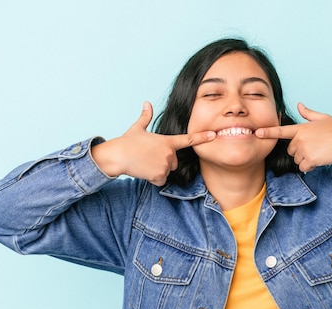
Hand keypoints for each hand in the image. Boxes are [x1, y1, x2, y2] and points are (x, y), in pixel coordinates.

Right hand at [92, 102, 215, 185]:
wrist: (118, 156)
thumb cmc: (127, 142)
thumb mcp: (137, 128)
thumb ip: (145, 117)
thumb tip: (147, 104)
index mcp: (167, 141)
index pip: (188, 139)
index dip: (202, 137)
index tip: (213, 135)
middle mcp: (168, 154)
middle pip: (174, 162)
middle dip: (165, 161)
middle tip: (149, 157)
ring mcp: (164, 165)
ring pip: (167, 171)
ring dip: (158, 170)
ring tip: (145, 163)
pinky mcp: (159, 176)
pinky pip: (161, 180)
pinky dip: (154, 179)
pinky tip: (145, 172)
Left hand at [255, 103, 331, 171]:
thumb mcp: (322, 118)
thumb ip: (308, 113)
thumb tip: (299, 105)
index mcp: (302, 128)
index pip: (281, 131)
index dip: (268, 132)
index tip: (257, 133)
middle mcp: (301, 138)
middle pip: (291, 151)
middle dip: (300, 152)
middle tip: (315, 147)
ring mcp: (305, 149)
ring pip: (298, 160)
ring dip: (306, 160)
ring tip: (320, 152)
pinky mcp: (310, 159)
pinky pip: (303, 167)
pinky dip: (311, 167)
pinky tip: (321, 159)